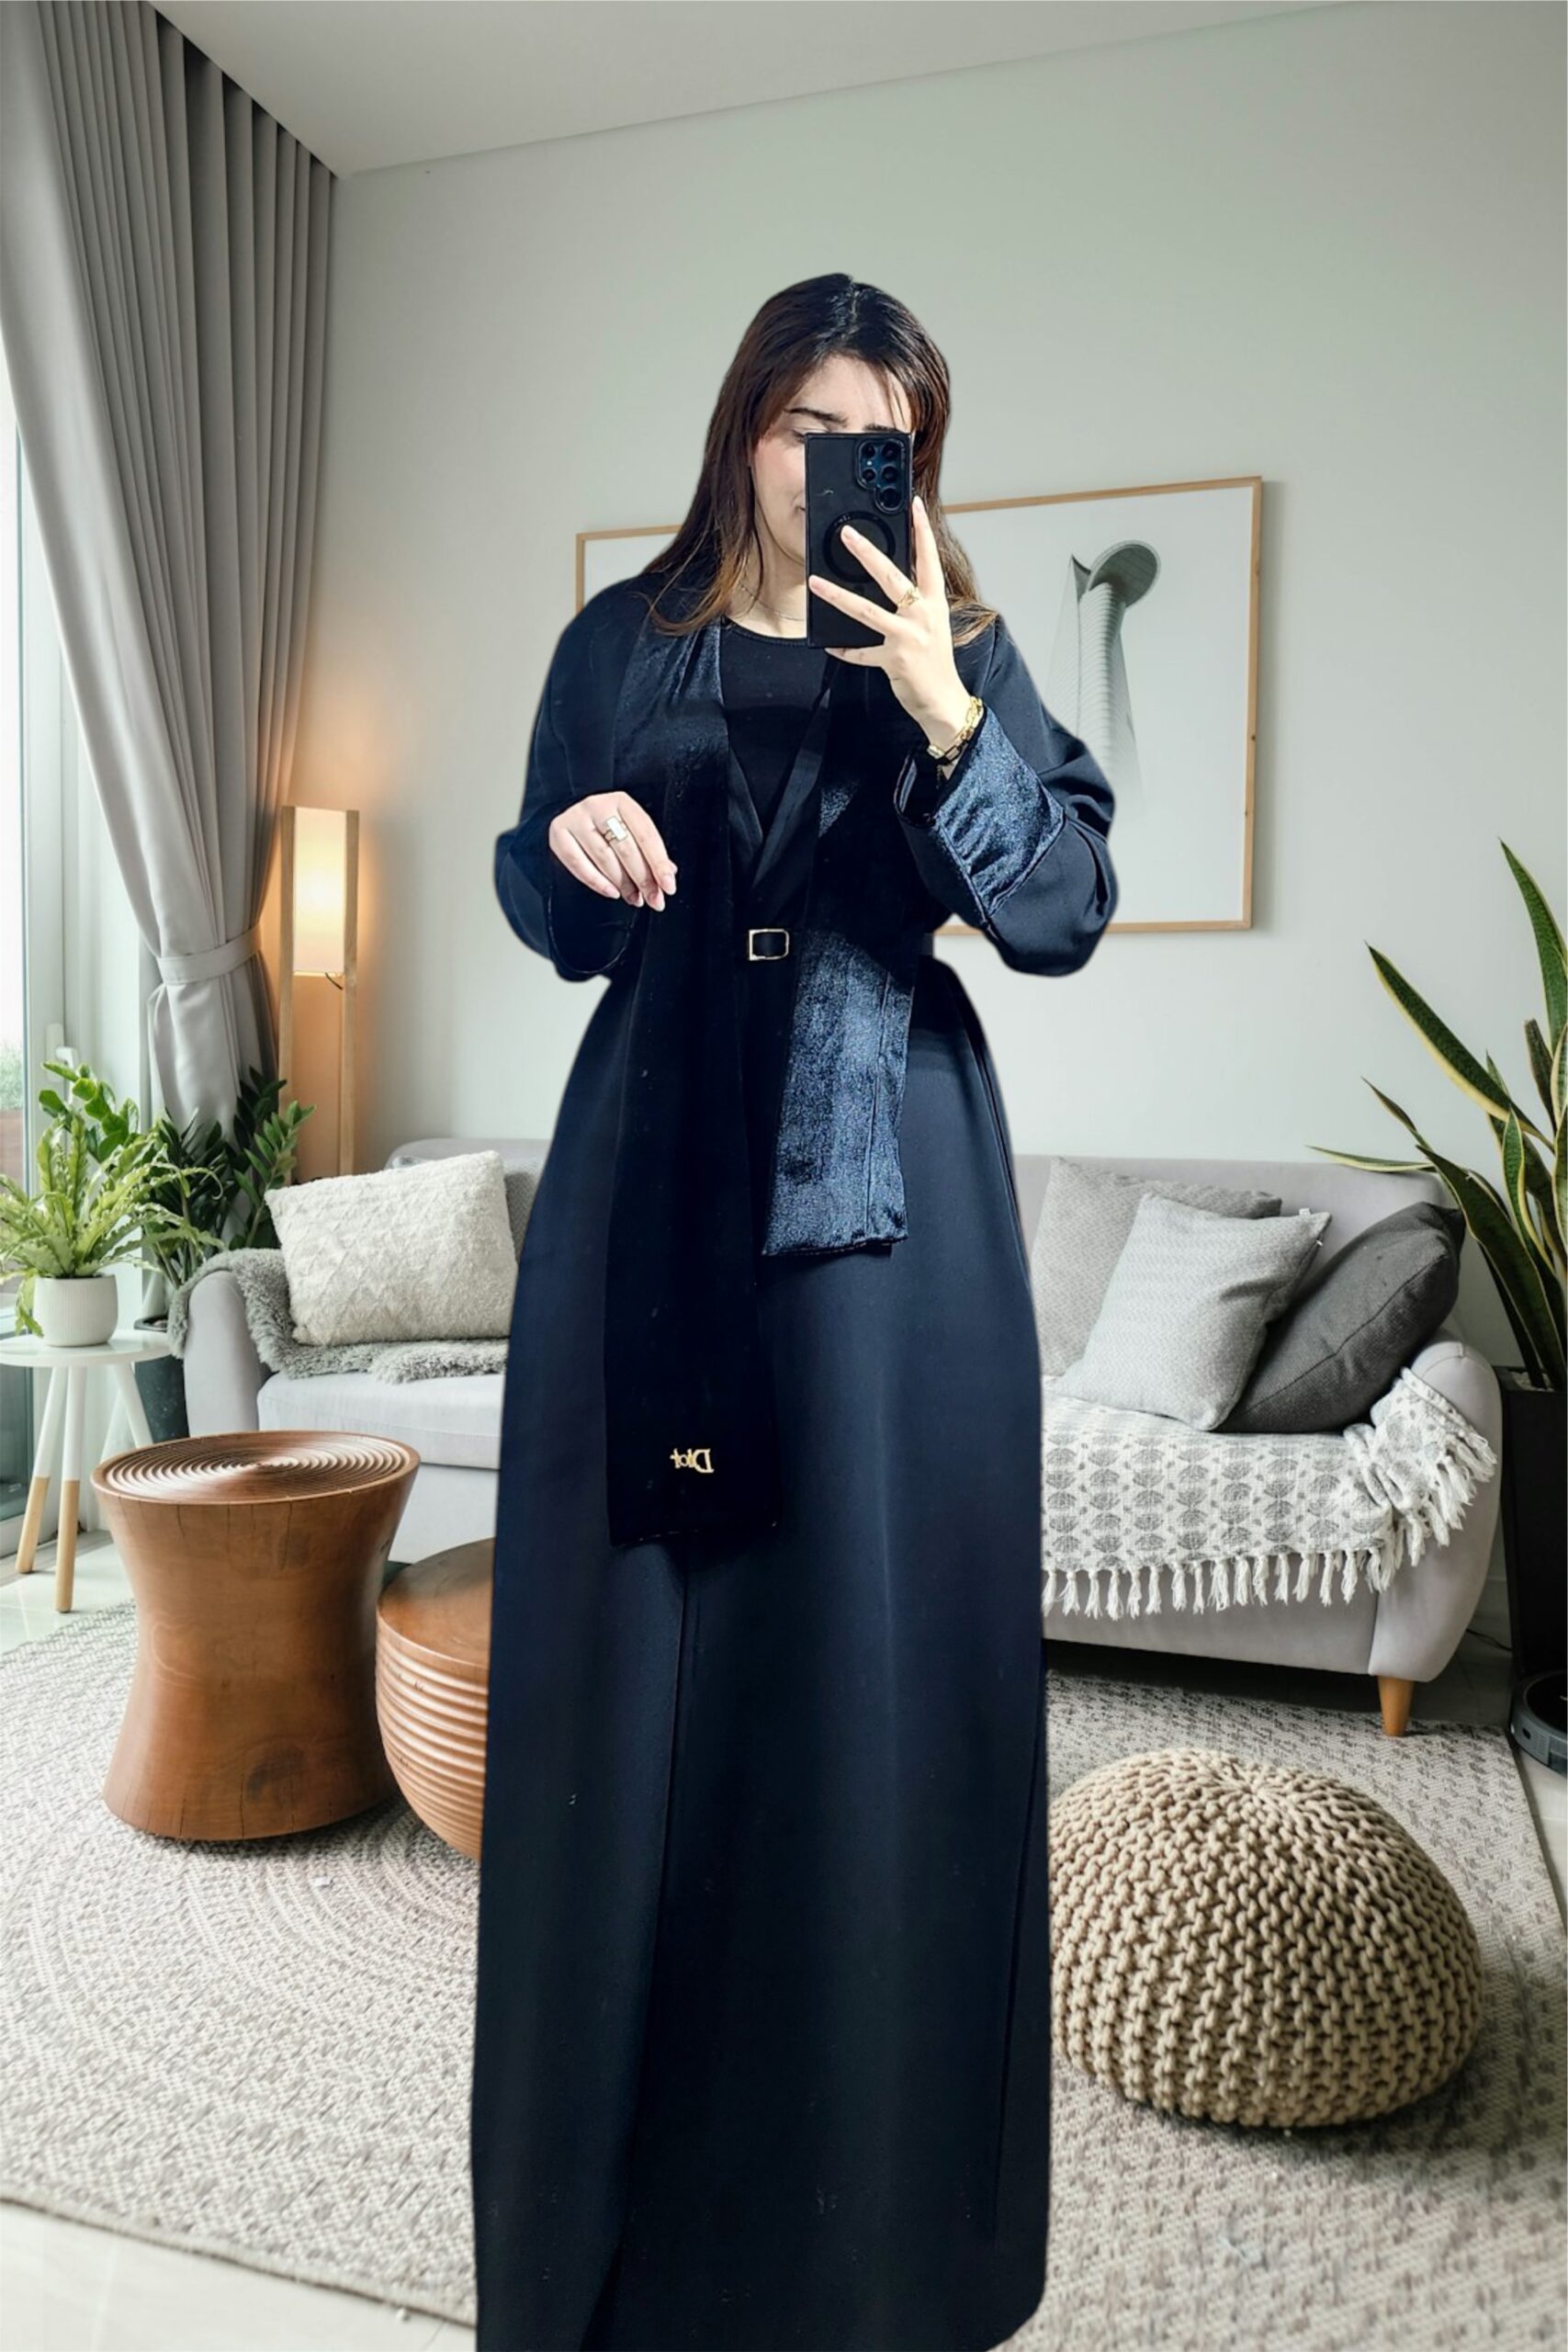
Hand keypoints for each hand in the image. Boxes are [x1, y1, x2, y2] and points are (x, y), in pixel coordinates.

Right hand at [548, 792, 677, 909]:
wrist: (571, 814)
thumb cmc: (605, 825)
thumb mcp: (629, 829)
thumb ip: (647, 851)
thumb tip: (667, 875)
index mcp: (622, 802)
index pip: (646, 835)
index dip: (659, 863)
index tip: (668, 886)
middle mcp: (598, 806)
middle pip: (626, 848)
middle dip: (643, 879)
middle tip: (653, 899)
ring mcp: (576, 819)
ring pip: (604, 858)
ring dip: (623, 884)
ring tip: (634, 897)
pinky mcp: (559, 834)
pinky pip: (579, 864)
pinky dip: (597, 882)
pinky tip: (612, 892)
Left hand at [806, 494, 971, 748]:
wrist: (944, 701)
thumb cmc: (936, 662)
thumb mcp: (932, 625)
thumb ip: (915, 603)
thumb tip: (891, 583)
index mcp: (934, 604)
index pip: (929, 560)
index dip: (923, 531)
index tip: (914, 505)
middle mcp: (922, 616)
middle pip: (892, 577)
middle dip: (868, 554)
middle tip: (847, 534)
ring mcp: (908, 638)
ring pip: (867, 611)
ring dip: (838, 596)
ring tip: (815, 583)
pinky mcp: (894, 660)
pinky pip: (861, 652)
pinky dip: (845, 650)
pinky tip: (831, 644)